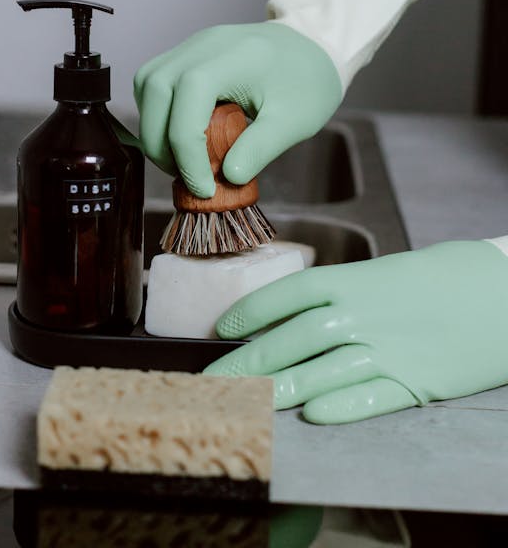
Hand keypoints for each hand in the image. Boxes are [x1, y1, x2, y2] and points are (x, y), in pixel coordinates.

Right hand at [133, 23, 341, 197]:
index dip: (188, 156)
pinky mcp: (188, 53)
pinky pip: (155, 80)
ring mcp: (192, 45)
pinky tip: (180, 134)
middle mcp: (202, 46)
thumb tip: (227, 177)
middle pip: (154, 90)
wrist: (313, 46)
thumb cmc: (307, 81)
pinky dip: (158, 111)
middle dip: (161, 142)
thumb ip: (259, 149)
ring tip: (180, 158)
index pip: (186, 107)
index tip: (203, 188)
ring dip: (154, 126)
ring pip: (147, 84)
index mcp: (230, 59)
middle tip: (185, 176)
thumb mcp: (293, 122)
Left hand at [204, 240, 507, 422]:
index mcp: (354, 280)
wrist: (498, 291)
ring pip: (321, 371)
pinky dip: (340, 407)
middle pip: (292, 339)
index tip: (221, 328)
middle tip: (211, 382)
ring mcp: (388, 349)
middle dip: (247, 363)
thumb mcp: (385, 274)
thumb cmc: (439, 278)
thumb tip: (295, 313)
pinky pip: (370, 397)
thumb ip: (342, 294)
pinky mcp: (415, 381)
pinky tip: (311, 416)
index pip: (289, 294)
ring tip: (244, 404)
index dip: (251, 311)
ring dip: (278, 390)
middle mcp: (363, 314)